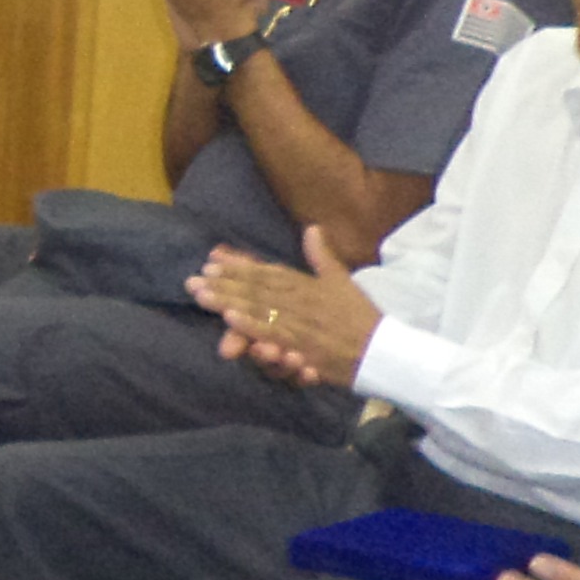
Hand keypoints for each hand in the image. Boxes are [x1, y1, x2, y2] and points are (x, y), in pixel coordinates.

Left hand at [187, 225, 380, 386]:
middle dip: (223, 284)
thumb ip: (323, 257)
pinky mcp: (305, 345)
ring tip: (203, 296)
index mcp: (307, 285)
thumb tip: (312, 228)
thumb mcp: (342, 282)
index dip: (238, 266)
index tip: (211, 260)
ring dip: (229, 301)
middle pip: (256, 289)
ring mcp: (301, 323)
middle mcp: (300, 300)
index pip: (266, 272)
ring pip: (259, 309)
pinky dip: (252, 325)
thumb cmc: (362, 317)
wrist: (385, 351)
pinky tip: (230, 320)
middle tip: (193, 279)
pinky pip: (274, 333)